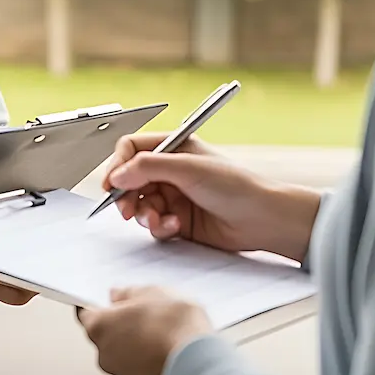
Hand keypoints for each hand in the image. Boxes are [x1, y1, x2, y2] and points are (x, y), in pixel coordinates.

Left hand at [78, 286, 212, 374]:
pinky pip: (139, 370)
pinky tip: (166, 350)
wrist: (198, 361)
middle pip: (105, 335)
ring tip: (161, 333)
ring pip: (123, 355)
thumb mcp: (152, 292)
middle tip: (142, 313)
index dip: (96, 304)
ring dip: (136, 345)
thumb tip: (119, 295)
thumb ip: (129, 293)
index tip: (104, 299)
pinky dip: (148, 361)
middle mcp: (104, 355)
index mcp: (99, 327)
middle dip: (120, 324)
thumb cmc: (173, 326)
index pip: (85, 312)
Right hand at [101, 132, 320, 262]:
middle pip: (130, 179)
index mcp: (174, 147)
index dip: (118, 165)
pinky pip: (154, 223)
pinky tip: (174, 226)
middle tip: (127, 209)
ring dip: (144, 214)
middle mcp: (171, 170)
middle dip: (127, 195)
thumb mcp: (189, 168)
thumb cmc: (237, 186)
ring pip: (139, 204)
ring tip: (159, 219)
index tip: (112, 183)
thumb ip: (149, 167)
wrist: (262, 220)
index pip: (132, 149)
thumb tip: (117, 174)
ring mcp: (174, 195)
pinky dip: (159, 227)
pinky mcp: (178, 220)